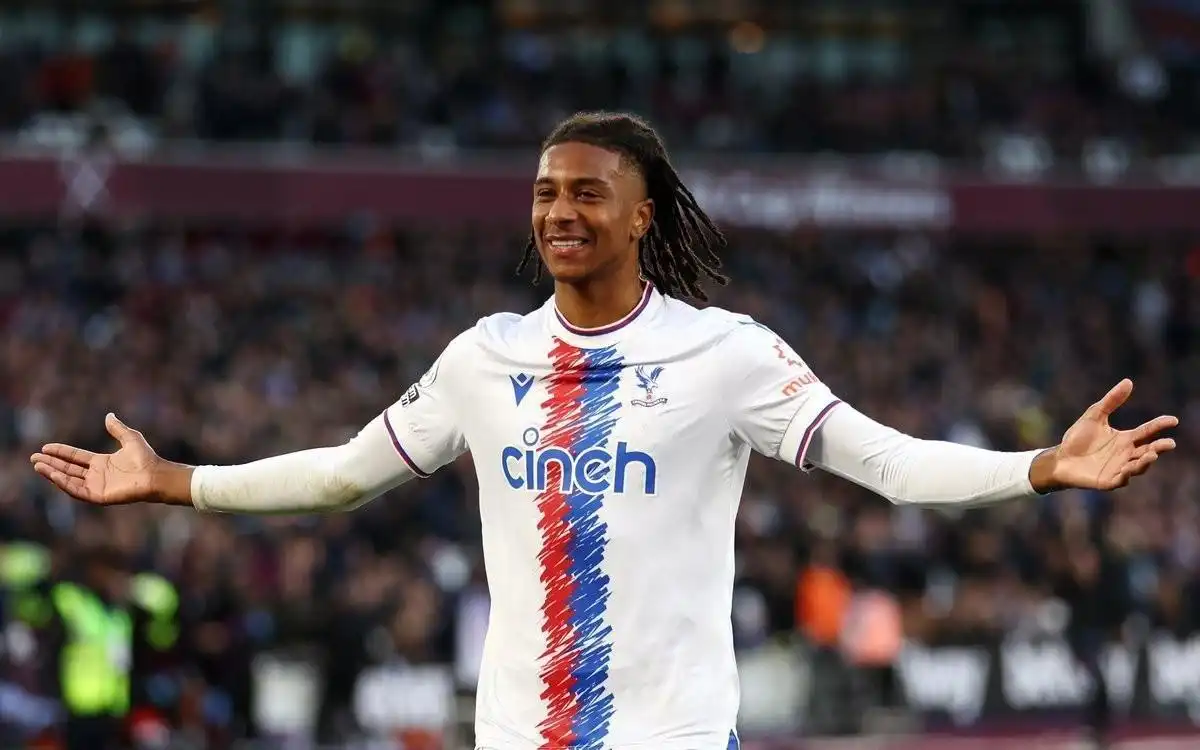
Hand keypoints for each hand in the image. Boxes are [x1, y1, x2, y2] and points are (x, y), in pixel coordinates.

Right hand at [30, 413, 165, 504]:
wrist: (155, 474)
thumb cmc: (146, 458)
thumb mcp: (130, 438)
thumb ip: (117, 429)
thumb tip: (109, 415)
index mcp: (101, 463)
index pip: (75, 457)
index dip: (61, 452)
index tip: (45, 448)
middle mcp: (96, 475)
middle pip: (68, 469)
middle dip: (51, 464)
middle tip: (33, 458)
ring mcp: (97, 486)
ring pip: (69, 480)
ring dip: (53, 473)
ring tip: (38, 466)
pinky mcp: (98, 496)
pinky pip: (77, 490)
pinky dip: (64, 483)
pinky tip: (54, 474)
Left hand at [1036, 379, 1177, 491]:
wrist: (1060, 459)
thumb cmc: (1077, 438)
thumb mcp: (1094, 416)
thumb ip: (1111, 401)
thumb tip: (1128, 381)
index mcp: (1126, 439)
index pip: (1147, 431)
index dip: (1160, 426)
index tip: (1173, 420)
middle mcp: (1127, 454)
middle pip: (1149, 451)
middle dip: (1160, 448)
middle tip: (1169, 443)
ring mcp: (1119, 469)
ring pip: (1138, 467)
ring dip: (1146, 462)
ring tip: (1151, 454)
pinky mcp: (1108, 481)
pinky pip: (1121, 479)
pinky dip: (1126, 474)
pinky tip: (1128, 467)